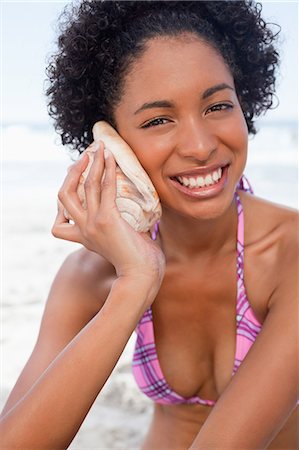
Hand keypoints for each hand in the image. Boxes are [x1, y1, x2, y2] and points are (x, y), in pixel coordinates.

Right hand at [52, 142, 164, 288]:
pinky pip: (105, 188)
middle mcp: (83, 230)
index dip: (66, 194)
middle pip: (64, 195)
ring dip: (93, 164)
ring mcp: (92, 225)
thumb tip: (139, 212)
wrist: (142, 277)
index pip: (62, 214)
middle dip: (73, 172)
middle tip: (86, 156)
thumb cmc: (138, 263)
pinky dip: (108, 170)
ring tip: (100, 148)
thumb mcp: (122, 242)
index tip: (78, 177)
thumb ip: (121, 227)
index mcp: (84, 237)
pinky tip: (112, 158)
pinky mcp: (107, 220)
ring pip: (85, 186)